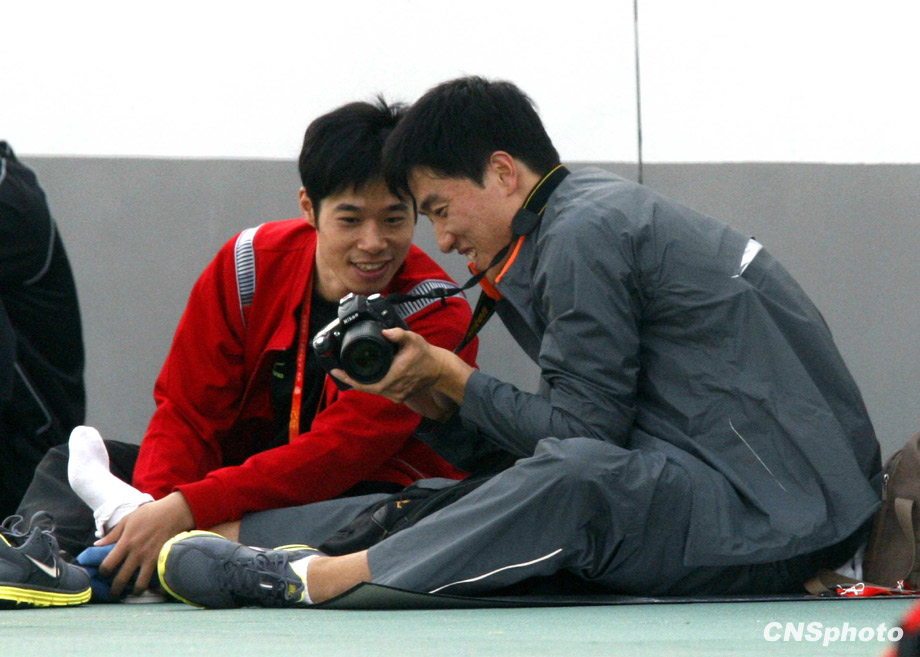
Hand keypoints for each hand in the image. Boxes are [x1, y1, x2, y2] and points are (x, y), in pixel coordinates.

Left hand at [96, 491, 194, 596]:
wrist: (175, 512)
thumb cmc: (150, 513)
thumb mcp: (128, 519)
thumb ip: (112, 534)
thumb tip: (96, 545)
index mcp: (125, 543)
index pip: (108, 565)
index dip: (103, 572)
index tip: (105, 573)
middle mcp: (136, 554)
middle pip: (121, 579)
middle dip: (115, 590)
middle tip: (115, 593)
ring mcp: (151, 558)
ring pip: (140, 584)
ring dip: (135, 591)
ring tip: (134, 592)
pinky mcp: (163, 560)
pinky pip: (157, 579)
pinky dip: (156, 586)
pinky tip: (154, 588)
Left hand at [332, 328, 472, 418]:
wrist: (440, 369)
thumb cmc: (426, 355)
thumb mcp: (413, 340)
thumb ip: (398, 334)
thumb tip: (385, 331)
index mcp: (391, 378)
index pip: (363, 383)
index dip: (347, 378)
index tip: (335, 372)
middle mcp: (392, 390)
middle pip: (365, 388)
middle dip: (352, 379)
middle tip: (338, 369)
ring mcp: (396, 395)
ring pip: (373, 389)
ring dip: (362, 381)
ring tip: (349, 372)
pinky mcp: (399, 395)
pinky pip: (380, 390)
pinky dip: (372, 383)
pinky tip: (366, 376)